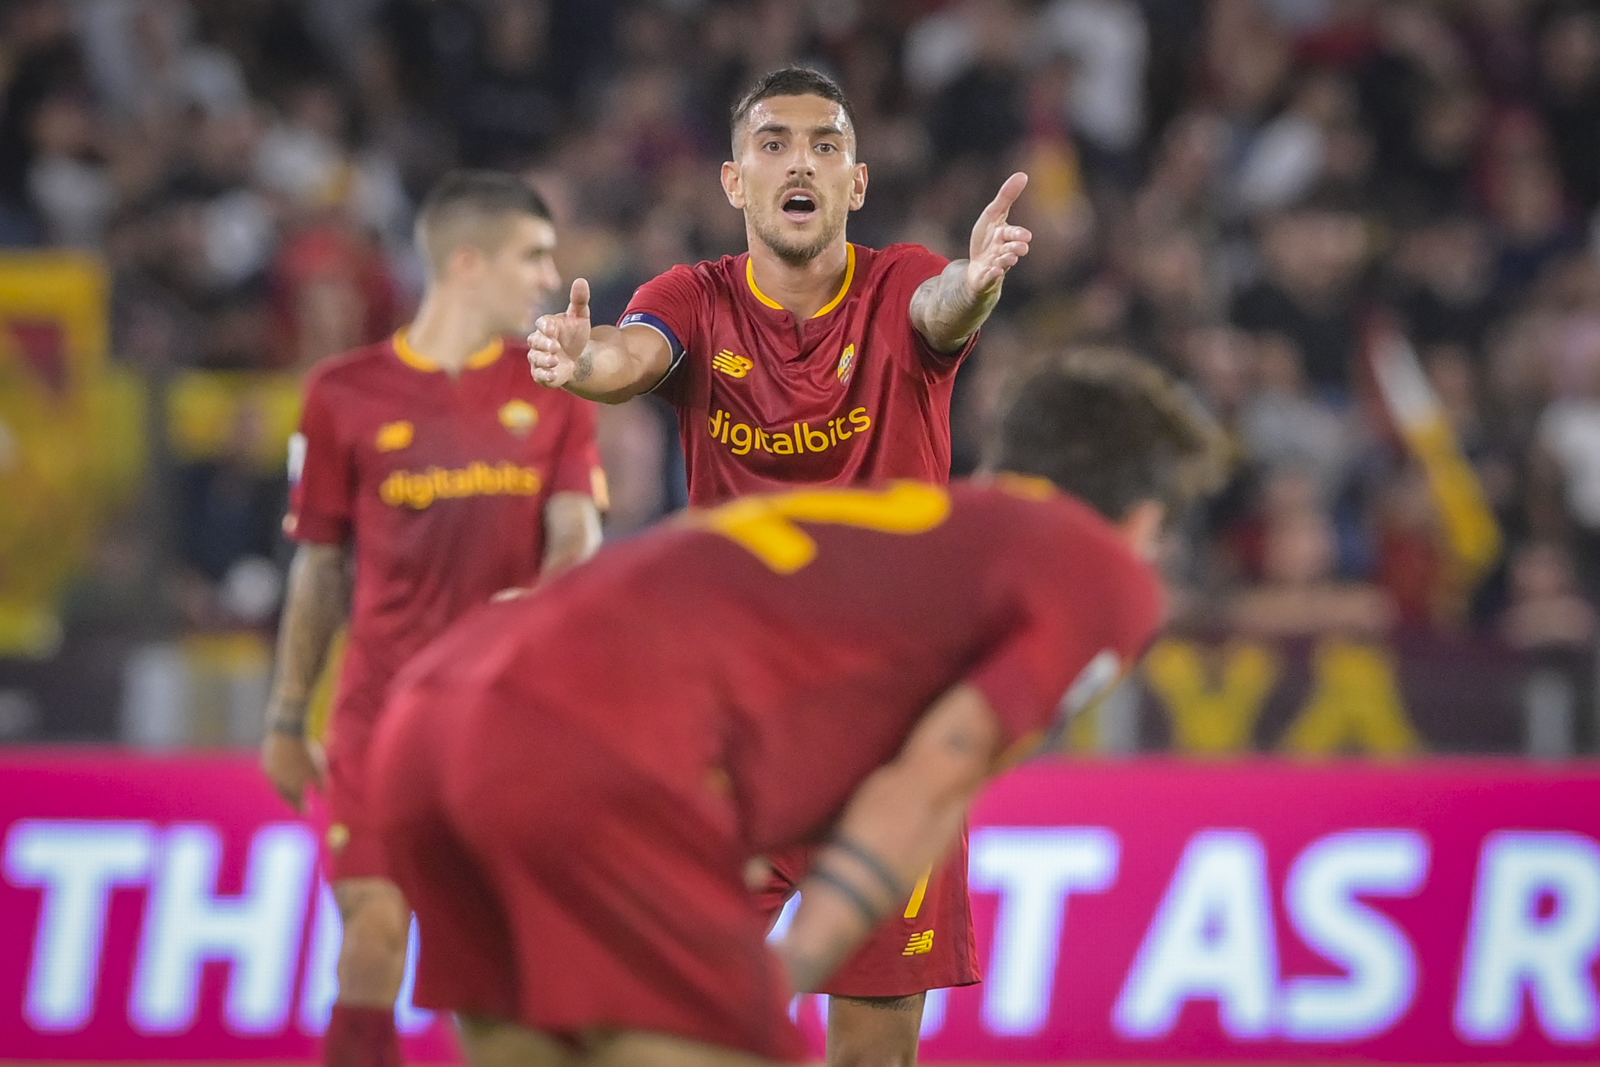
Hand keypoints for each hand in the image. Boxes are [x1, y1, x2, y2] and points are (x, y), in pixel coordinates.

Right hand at [261, 729, 324, 812]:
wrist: (287, 733)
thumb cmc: (307, 753)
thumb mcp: (319, 770)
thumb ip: (322, 785)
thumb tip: (324, 797)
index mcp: (292, 788)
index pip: (298, 802)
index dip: (303, 808)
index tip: (308, 812)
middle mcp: (278, 784)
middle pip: (286, 795)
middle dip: (293, 800)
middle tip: (298, 804)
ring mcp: (270, 772)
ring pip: (277, 784)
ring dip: (284, 788)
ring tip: (290, 790)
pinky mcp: (265, 761)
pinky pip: (273, 772)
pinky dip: (279, 775)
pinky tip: (283, 772)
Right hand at [528, 278, 591, 387]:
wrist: (577, 356)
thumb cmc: (575, 332)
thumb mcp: (580, 316)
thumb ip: (579, 300)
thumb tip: (582, 281)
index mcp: (547, 325)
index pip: (542, 324)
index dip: (546, 327)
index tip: (553, 329)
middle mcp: (538, 341)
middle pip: (535, 342)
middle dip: (543, 344)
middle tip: (555, 347)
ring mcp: (538, 357)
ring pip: (535, 359)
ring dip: (544, 360)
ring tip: (555, 360)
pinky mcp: (541, 373)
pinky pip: (538, 375)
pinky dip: (545, 376)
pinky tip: (554, 376)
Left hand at [964, 172, 1030, 295]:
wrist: (978, 268)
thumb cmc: (988, 240)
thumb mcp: (993, 215)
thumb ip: (1007, 196)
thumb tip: (1023, 174)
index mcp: (1005, 236)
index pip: (1014, 233)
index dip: (1018, 234)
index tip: (1025, 236)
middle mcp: (1003, 251)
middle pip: (1012, 249)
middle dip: (1016, 247)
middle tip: (1021, 247)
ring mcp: (996, 266)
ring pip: (1003, 264)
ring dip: (1006, 260)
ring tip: (1008, 258)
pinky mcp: (986, 278)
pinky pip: (990, 278)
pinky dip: (992, 275)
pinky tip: (994, 271)